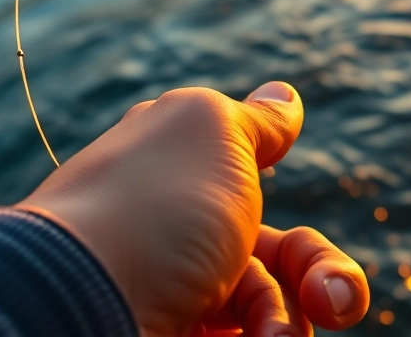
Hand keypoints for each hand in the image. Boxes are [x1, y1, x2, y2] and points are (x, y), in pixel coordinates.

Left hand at [19, 82, 369, 335]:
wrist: (78, 309)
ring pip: (273, 312)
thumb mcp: (213, 134)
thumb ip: (255, 120)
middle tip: (332, 300)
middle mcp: (178, 239)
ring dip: (290, 321)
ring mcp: (177, 302)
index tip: (282, 155)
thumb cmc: (154, 212)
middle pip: (283, 257)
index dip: (276, 174)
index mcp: (176, 172)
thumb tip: (285, 97)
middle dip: (321, 275)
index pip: (245, 173)